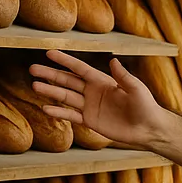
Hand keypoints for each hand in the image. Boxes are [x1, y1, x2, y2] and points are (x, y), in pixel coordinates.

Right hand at [29, 50, 166, 147]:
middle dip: (50, 75)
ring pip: (66, 97)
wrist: (148, 129)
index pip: (79, 68)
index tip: (49, 53)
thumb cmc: (146, 106)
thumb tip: (113, 60)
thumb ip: (123, 76)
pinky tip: (46, 108)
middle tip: (32, 69)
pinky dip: (59, 112)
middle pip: (67, 81)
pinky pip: (71, 115)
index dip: (65, 61)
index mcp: (103, 81)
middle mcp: (93, 92)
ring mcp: (90, 106)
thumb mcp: (136, 89)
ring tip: (34, 86)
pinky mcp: (90, 121)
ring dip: (50, 91)